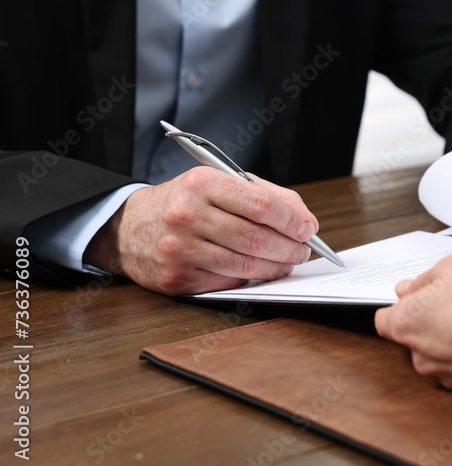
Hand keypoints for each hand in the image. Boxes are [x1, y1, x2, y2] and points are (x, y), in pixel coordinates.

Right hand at [83, 167, 319, 295]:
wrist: (129, 227)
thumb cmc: (186, 202)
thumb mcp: (221, 183)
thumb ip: (267, 196)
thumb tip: (305, 221)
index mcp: (202, 183)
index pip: (262, 205)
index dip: (292, 220)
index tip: (307, 229)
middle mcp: (187, 215)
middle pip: (257, 238)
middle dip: (289, 248)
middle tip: (302, 250)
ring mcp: (179, 249)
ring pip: (245, 265)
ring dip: (276, 267)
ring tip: (287, 262)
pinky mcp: (175, 278)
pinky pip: (227, 282)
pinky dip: (250, 279)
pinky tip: (258, 271)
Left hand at [374, 256, 451, 388]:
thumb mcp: (450, 268)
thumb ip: (424, 280)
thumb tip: (410, 288)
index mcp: (405, 324)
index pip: (386, 320)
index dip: (402, 307)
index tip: (416, 297)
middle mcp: (419, 354)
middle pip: (415, 337)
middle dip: (430, 322)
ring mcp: (442, 373)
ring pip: (440, 354)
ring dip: (451, 340)